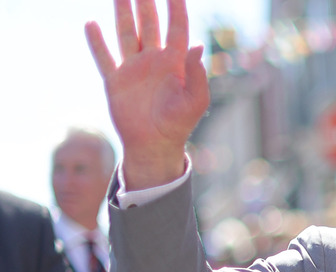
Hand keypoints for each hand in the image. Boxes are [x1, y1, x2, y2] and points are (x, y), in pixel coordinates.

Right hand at [85, 0, 209, 189]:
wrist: (155, 145)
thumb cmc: (180, 124)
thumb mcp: (195, 102)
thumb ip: (197, 75)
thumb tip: (197, 46)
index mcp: (175, 62)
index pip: (177, 27)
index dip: (176, 7)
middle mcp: (154, 60)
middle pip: (149, 23)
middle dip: (146, 2)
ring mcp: (134, 68)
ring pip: (126, 33)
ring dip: (122, 12)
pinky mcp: (116, 81)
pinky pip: (104, 57)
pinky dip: (97, 41)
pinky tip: (91, 24)